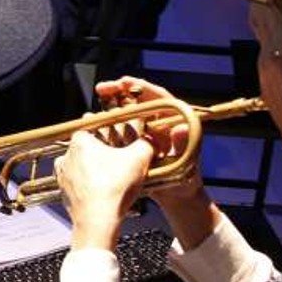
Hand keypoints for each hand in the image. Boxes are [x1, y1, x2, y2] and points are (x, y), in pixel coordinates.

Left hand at [56, 130, 154, 250]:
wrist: (97, 221)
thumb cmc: (113, 188)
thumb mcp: (139, 159)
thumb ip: (146, 143)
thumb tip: (150, 140)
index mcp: (80, 141)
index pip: (98, 130)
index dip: (113, 137)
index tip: (123, 145)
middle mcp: (66, 156)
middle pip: (91, 149)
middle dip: (106, 155)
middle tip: (122, 164)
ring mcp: (63, 176)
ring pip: (85, 167)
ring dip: (99, 172)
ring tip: (116, 180)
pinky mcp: (65, 193)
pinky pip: (80, 185)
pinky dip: (92, 187)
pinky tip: (106, 192)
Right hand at [95, 76, 216, 246]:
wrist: (177, 199)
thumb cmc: (187, 181)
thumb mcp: (186, 163)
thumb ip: (183, 146)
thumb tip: (181, 129)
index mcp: (173, 122)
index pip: (158, 97)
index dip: (141, 87)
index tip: (124, 82)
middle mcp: (159, 124)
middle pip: (139, 100)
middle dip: (120, 90)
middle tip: (101, 89)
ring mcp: (146, 133)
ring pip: (127, 112)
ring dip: (111, 105)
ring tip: (96, 101)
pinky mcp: (134, 145)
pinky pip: (120, 130)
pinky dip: (107, 124)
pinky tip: (94, 122)